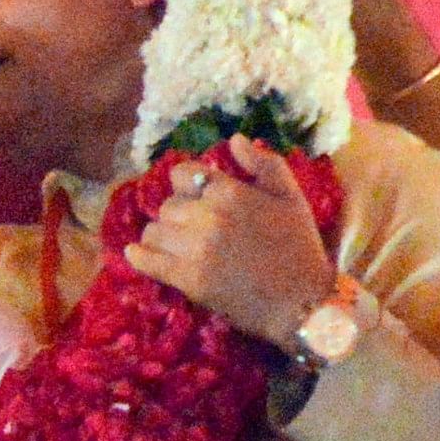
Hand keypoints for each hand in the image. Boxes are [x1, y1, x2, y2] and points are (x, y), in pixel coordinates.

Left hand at [119, 142, 337, 350]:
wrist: (301, 300)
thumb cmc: (299, 246)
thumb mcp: (291, 196)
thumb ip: (264, 164)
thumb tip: (235, 140)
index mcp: (230, 193)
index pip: (182, 174)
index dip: (186, 184)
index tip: (195, 196)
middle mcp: (207, 217)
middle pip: (167, 205)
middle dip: (179, 214)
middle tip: (194, 227)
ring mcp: (194, 249)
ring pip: (154, 231)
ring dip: (162, 236)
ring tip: (176, 243)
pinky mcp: (186, 278)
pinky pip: (146, 260)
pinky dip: (139, 256)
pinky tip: (138, 253)